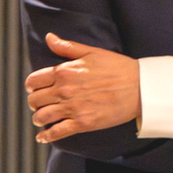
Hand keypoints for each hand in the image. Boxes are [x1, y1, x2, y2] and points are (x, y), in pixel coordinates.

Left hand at [25, 33, 140, 143]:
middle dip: (35, 102)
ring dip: (39, 119)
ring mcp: (72, 108)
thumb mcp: (93, 52)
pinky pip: (55, 133)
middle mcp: (65, 90)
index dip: (32, 86)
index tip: (36, 89)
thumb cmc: (119, 68)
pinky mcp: (82, 123)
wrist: (140, 87)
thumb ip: (68, 46)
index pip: (33, 81)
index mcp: (66, 71)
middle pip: (34, 101)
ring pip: (41, 117)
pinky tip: (44, 136)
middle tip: (41, 104)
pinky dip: (46, 136)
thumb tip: (50, 37)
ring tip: (43, 118)